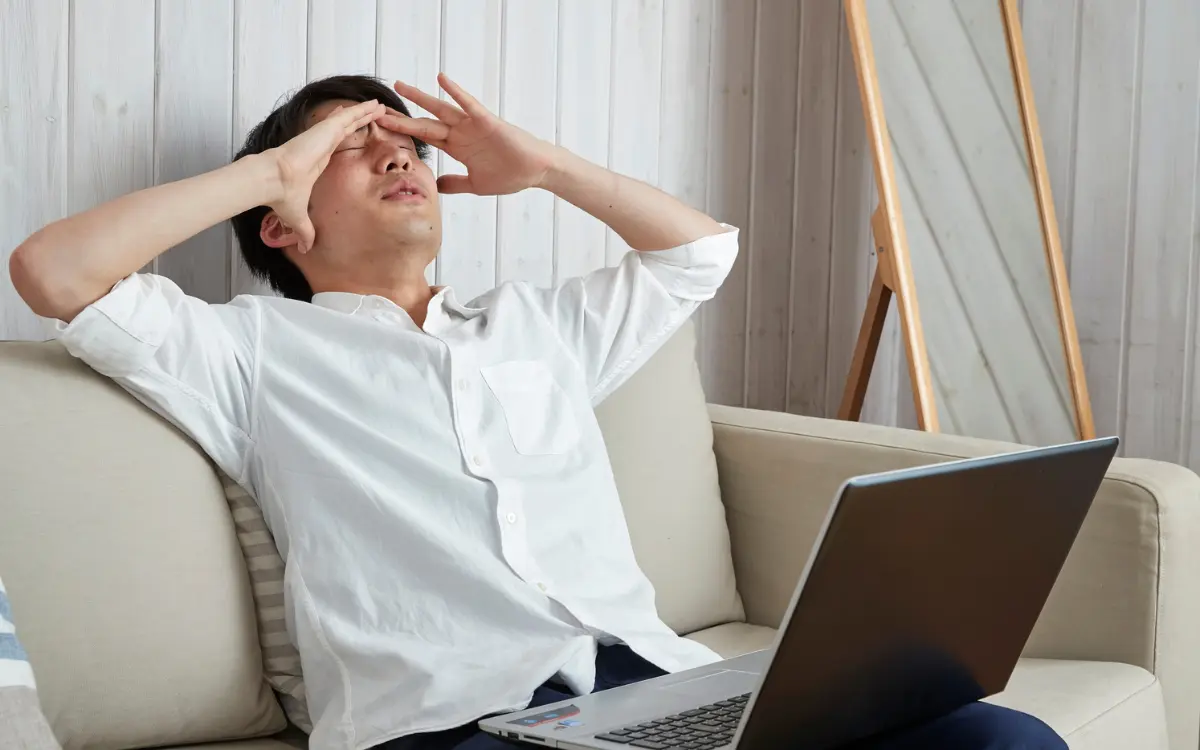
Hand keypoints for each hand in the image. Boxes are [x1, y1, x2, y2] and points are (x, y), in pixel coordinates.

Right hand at [265, 99, 383, 252]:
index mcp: (318, 159)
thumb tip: (306, 248)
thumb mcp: (298, 216)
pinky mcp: (325, 130)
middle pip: (347, 128)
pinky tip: (375, 104)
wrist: (273, 181)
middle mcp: (322, 144)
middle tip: (377, 114)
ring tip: (381, 104)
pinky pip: (348, 115)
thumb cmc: (282, 195)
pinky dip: (362, 109)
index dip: (350, 138)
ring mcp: (324, 135)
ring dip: (365, 111)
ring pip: (350, 118)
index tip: (359, 134)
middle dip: (362, 120)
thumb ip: (305, 229)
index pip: (339, 145)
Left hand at [384, 74, 559, 195]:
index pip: (424, 138)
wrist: (535, 171)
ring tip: (400, 85)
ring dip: (420, 98)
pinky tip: (441, 79)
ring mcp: (472, 126)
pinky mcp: (487, 122)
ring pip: (440, 109)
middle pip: (425, 122)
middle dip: (401, 117)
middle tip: (376, 108)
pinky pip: (468, 104)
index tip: (381, 128)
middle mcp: (460, 133)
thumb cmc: (510, 175)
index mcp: (457, 148)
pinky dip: (455, 92)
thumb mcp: (475, 184)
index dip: (403, 133)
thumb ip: (455, 183)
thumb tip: (436, 187)